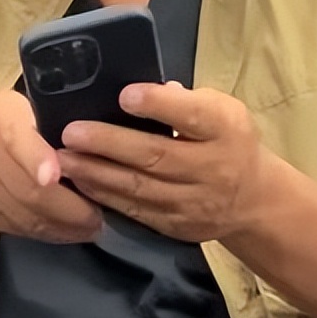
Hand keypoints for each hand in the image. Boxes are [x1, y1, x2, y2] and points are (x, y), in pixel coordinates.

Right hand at [0, 84, 101, 242]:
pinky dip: (39, 232)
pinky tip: (60, 233)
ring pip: (25, 219)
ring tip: (89, 231)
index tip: (59, 177)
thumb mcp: (10, 104)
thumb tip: (76, 149)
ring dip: (61, 229)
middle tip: (103, 219)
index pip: (20, 143)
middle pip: (32, 195)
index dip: (40, 161)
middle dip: (73, 212)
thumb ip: (39, 127)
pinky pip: (11, 227)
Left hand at [57, 82, 272, 242]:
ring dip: (96, 173)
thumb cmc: (228, 140)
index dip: (158, 105)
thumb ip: (186, 101)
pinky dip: (104, 196)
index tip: (125, 95)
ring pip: (139, 187)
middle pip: (157, 155)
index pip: (192, 116)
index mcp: (225, 129)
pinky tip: (80, 182)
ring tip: (63, 158)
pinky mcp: (176, 225)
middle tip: (71, 132)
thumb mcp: (222, 110)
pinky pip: (135, 210)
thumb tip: (142, 91)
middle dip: (109, 144)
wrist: (253, 200)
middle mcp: (212, 168)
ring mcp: (193, 202)